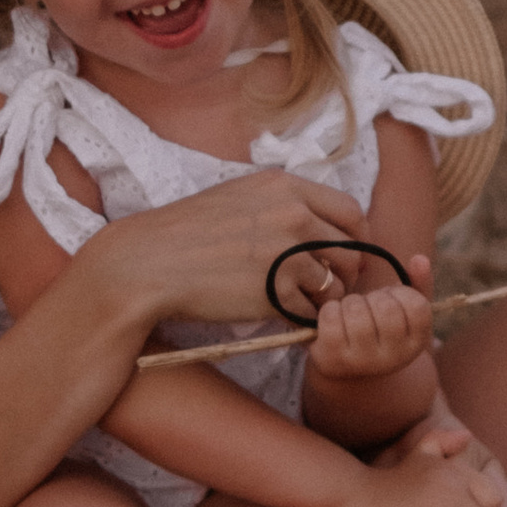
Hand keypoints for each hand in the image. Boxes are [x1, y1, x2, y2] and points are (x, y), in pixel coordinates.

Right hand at [94, 168, 379, 339]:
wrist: (150, 263)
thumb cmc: (187, 232)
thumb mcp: (239, 196)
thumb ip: (281, 203)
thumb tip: (318, 223)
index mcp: (285, 186)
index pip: (351, 211)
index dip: (357, 238)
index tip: (348, 254)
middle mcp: (294, 214)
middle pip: (350, 251)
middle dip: (347, 274)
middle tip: (331, 287)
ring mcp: (287, 253)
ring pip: (334, 285)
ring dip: (324, 300)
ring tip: (304, 305)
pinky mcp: (276, 291)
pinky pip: (309, 312)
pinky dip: (302, 319)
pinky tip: (284, 317)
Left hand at [304, 254, 433, 388]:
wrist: (350, 372)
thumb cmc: (381, 331)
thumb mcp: (405, 312)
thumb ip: (418, 284)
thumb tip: (420, 259)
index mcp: (416, 344)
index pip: (417, 306)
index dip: (400, 294)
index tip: (391, 300)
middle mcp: (393, 358)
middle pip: (385, 307)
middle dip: (373, 297)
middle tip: (368, 305)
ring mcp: (362, 361)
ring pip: (356, 309)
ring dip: (350, 302)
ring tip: (351, 312)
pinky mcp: (333, 359)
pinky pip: (330, 317)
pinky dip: (330, 310)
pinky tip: (335, 319)